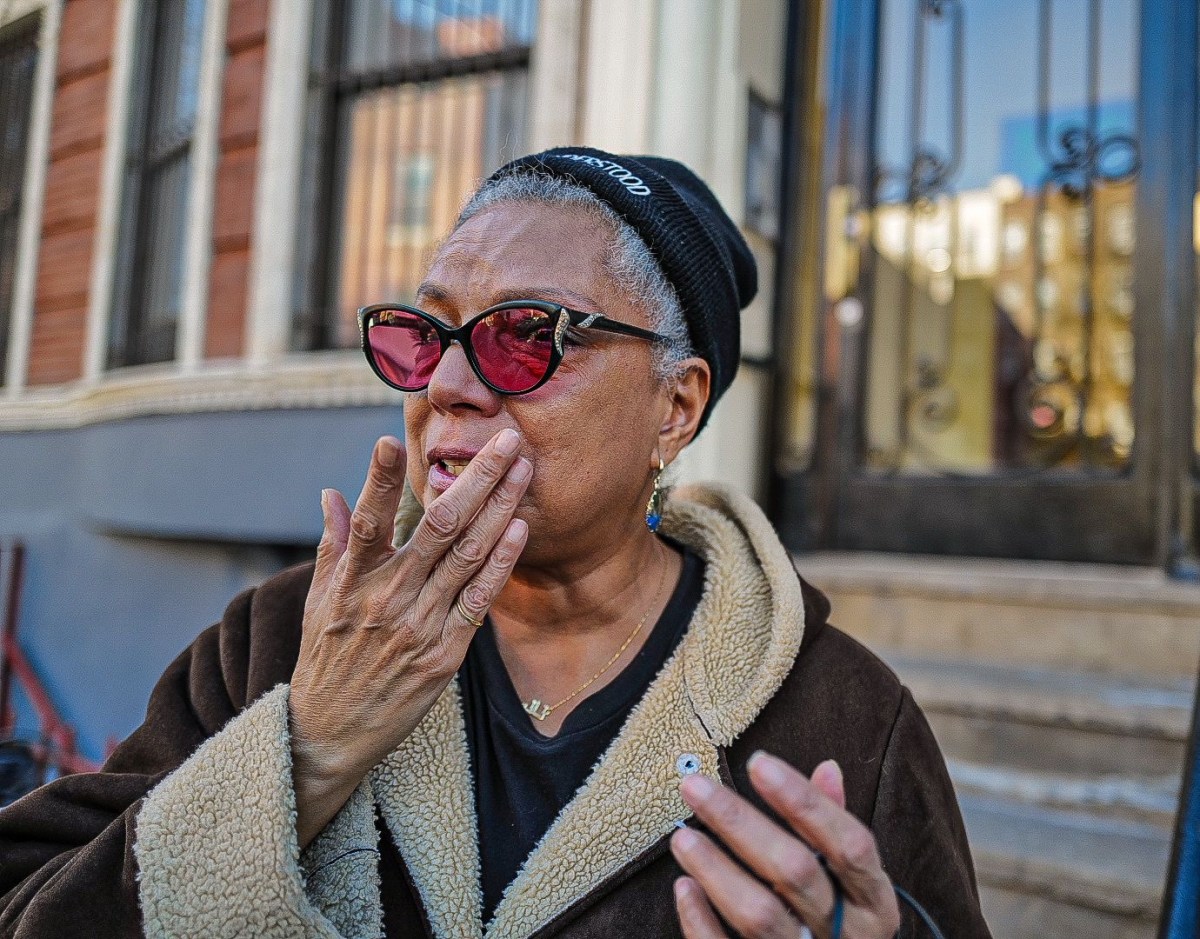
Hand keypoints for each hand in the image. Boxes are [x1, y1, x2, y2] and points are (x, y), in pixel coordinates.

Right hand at [289, 430, 530, 845]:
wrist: (331, 733)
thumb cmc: (326, 659)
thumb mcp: (317, 600)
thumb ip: (334, 544)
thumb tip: (333, 492)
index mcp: (350, 581)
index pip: (366, 520)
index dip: (378, 481)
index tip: (392, 440)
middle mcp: (385, 598)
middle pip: (437, 527)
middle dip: (475, 478)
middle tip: (505, 438)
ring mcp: (418, 626)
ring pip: (466, 556)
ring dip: (499, 508)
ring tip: (523, 468)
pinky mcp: (444, 654)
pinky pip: (479, 602)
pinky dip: (499, 565)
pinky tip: (519, 530)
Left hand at [670, 753, 900, 938]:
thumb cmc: (843, 924)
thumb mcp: (855, 883)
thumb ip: (836, 829)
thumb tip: (827, 769)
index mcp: (875, 904)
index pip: (847, 843)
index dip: (804, 800)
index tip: (759, 762)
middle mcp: (849, 935)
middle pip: (794, 871)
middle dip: (740, 822)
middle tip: (695, 786)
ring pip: (760, 915)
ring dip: (716, 870)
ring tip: (683, 837)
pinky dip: (702, 922)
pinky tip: (684, 888)